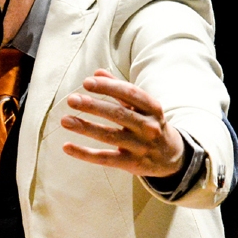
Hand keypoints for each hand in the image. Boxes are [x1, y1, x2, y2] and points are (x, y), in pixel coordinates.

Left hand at [60, 69, 183, 176]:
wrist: (172, 157)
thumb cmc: (150, 124)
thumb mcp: (142, 106)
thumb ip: (120, 89)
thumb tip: (97, 73)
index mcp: (152, 108)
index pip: (130, 93)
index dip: (108, 87)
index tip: (87, 82)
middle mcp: (148, 126)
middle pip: (118, 114)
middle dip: (93, 106)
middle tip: (72, 99)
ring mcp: (140, 147)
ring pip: (109, 136)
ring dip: (85, 128)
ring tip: (65, 120)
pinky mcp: (131, 164)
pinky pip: (105, 158)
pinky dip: (85, 154)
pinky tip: (67, 146)